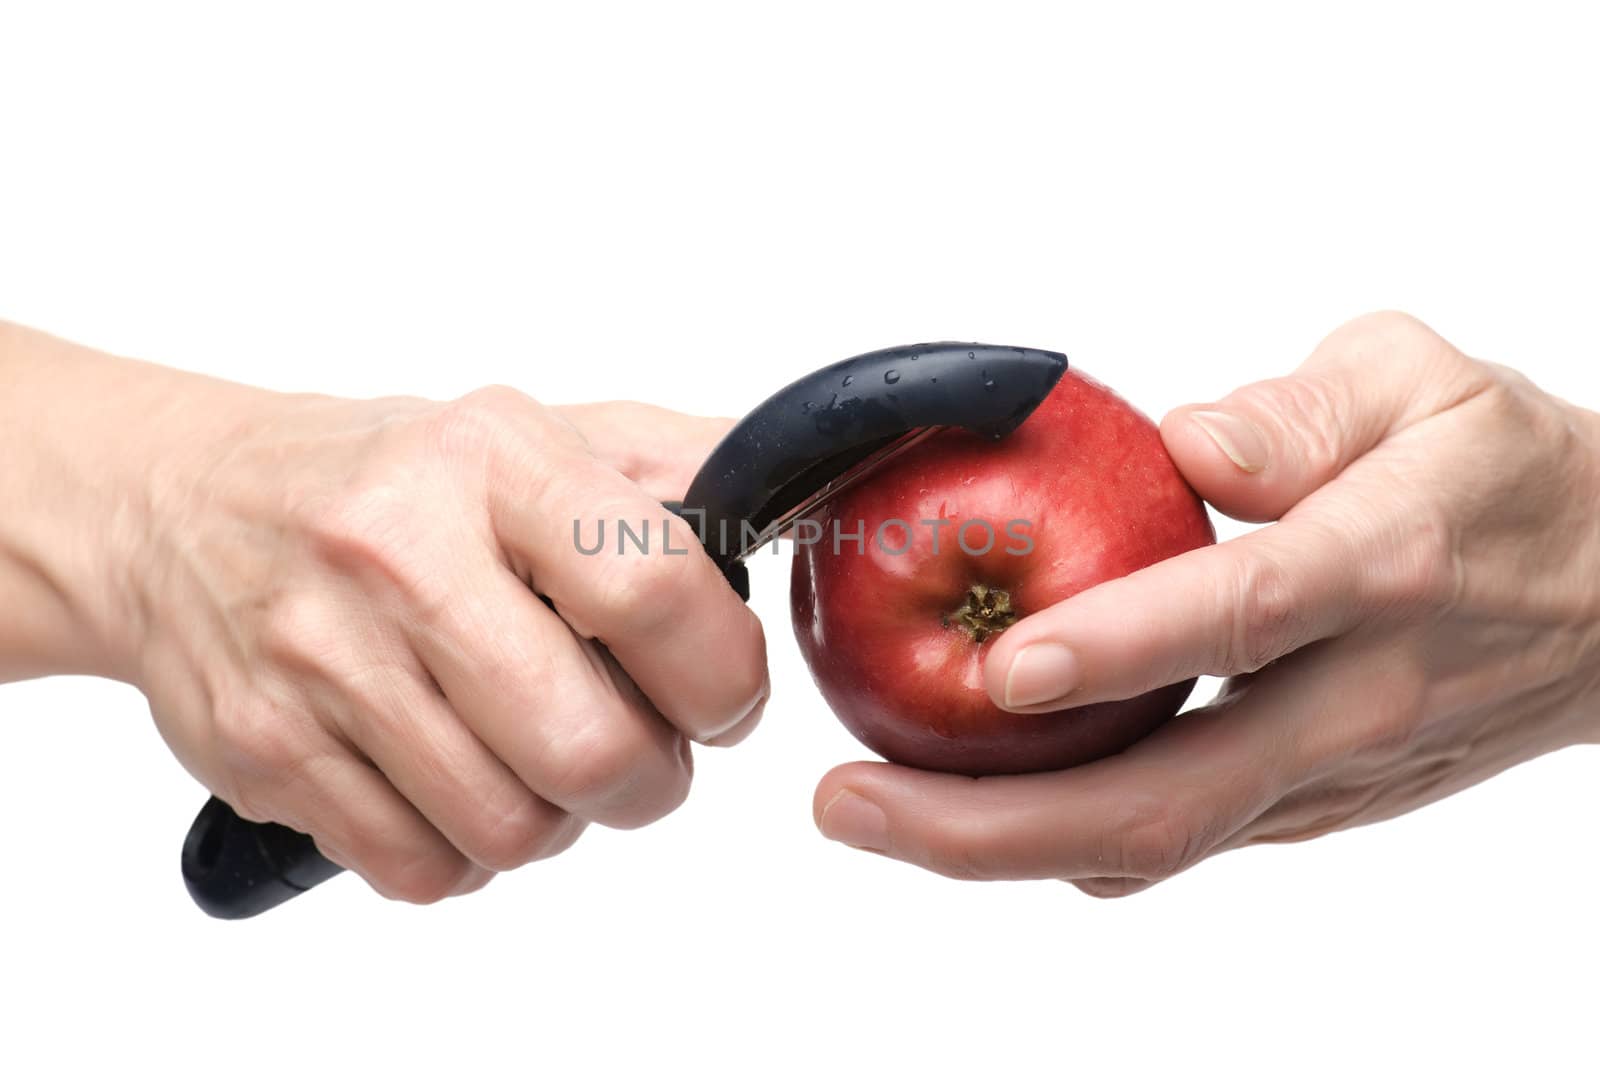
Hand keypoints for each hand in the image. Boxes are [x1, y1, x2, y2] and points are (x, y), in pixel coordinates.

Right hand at [118, 376, 764, 901]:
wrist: (180, 504)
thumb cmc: (387, 478)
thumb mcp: (532, 433)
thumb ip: (673, 470)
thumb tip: (803, 500)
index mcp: (492, 459)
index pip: (652, 592)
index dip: (721, 675)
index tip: (720, 693)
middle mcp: (399, 551)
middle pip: (591, 748)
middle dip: (650, 778)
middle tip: (641, 749)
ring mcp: (323, 658)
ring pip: (512, 828)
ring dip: (557, 817)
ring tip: (537, 754)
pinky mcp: (266, 748)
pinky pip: (421, 868)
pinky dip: (465, 852)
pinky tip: (455, 781)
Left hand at [813, 311, 1599, 894]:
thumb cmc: (1502, 471)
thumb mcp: (1420, 383)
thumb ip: (1299, 412)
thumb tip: (1184, 445)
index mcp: (1381, 565)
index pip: (1242, 615)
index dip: (1122, 649)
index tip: (1003, 669)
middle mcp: (1350, 697)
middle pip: (1166, 798)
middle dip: (989, 822)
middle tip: (845, 800)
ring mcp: (1329, 775)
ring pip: (1155, 844)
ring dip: (1000, 846)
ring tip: (866, 811)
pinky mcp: (1308, 808)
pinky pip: (1174, 839)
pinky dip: (1060, 836)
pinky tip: (965, 805)